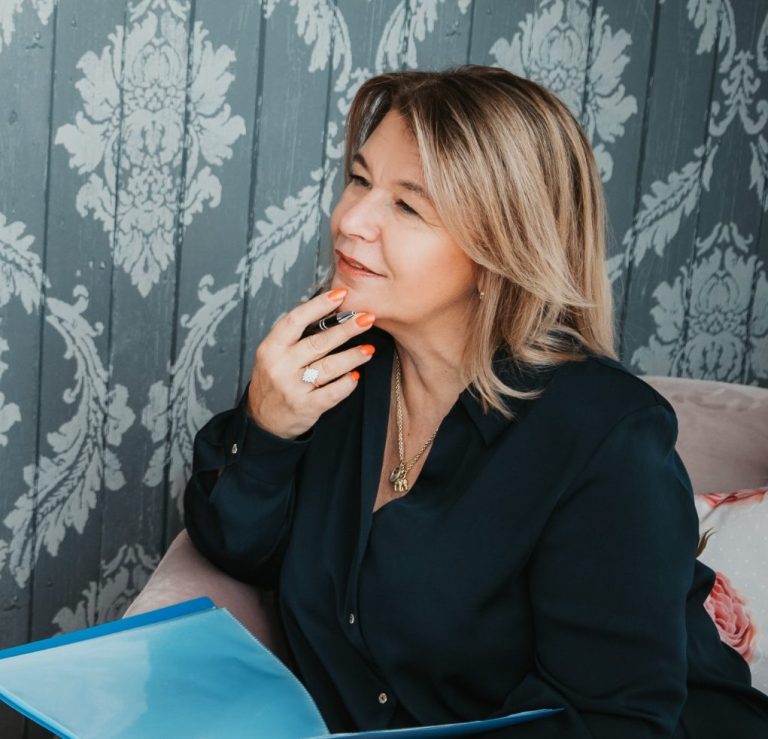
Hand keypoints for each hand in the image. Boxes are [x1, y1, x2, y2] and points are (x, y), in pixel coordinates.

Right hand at [247, 288, 375, 438]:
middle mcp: (280, 366)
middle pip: (318, 342)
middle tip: (367, 318)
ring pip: (329, 367)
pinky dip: (347, 383)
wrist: (263, 420)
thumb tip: (331, 312)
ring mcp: (292, 388)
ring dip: (353, 356)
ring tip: (369, 349)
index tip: (340, 294)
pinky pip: (333, 392)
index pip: (295, 320)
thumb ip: (296, 337)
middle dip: (346, 329)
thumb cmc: (274, 380)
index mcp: (271, 348)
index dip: (319, 305)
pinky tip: (356, 376)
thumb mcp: (274, 355)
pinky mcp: (306, 407)